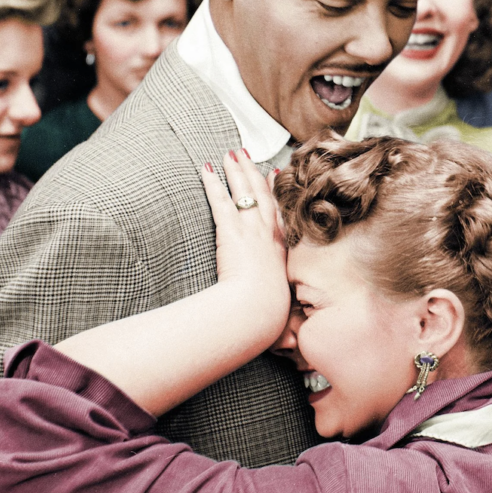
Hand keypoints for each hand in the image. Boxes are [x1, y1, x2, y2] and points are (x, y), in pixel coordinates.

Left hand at [201, 150, 289, 339]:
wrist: (257, 310)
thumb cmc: (267, 314)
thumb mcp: (278, 309)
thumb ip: (278, 313)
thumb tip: (284, 339)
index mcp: (280, 249)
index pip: (279, 213)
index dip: (275, 191)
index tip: (273, 174)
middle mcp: (268, 234)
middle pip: (262, 194)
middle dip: (253, 171)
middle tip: (246, 153)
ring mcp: (251, 231)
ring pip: (244, 192)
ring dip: (236, 170)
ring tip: (229, 153)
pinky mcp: (231, 232)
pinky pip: (221, 202)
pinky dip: (213, 184)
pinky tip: (206, 170)